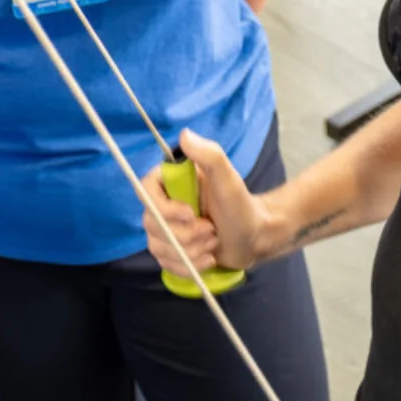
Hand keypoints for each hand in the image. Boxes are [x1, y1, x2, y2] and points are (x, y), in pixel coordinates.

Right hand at [139, 128, 268, 275]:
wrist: (255, 237)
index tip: (190, 213)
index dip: (163, 209)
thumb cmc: (242, 205)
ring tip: (214, 242)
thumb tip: (185, 134)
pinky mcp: (172, 252)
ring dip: (190, 251)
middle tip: (211, 231)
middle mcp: (163, 205)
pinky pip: (166, 265)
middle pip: (152, 225)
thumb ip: (210, 155)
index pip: (145, 193)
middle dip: (184, 235)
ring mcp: (166, 230)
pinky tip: (209, 258)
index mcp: (170, 183)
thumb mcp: (229, 179)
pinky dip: (189, 266)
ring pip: (159, 248)